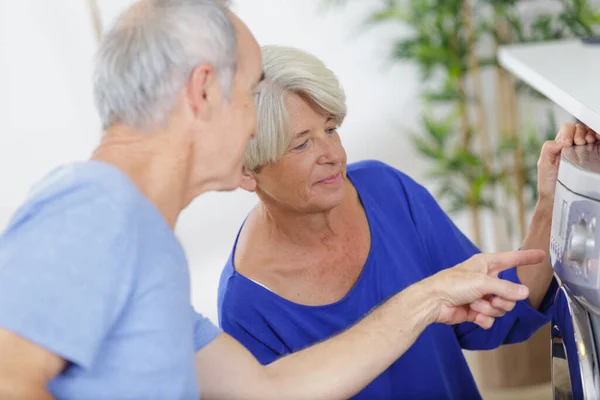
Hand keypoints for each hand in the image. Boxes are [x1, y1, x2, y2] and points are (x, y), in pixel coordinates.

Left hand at [422, 249, 544, 328]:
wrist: (433, 302)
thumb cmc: (451, 284)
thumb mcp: (482, 282)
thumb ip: (506, 288)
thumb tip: (525, 293)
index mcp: (486, 265)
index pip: (511, 259)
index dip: (526, 257)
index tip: (542, 255)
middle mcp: (485, 280)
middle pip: (510, 293)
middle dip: (502, 300)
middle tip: (490, 299)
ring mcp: (481, 296)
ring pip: (502, 307)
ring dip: (490, 309)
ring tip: (476, 305)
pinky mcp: (476, 311)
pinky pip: (491, 319)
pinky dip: (483, 319)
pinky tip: (473, 315)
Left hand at [537, 123, 598, 201]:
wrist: (557, 197)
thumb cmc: (549, 182)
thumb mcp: (543, 164)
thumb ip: (548, 149)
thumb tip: (561, 140)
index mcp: (559, 145)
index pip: (567, 129)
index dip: (568, 132)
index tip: (567, 143)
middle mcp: (571, 146)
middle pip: (579, 129)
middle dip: (580, 132)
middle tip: (578, 142)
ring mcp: (582, 152)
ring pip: (589, 134)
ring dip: (589, 134)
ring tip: (587, 141)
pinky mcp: (590, 159)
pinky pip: (596, 145)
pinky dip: (597, 140)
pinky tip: (595, 142)